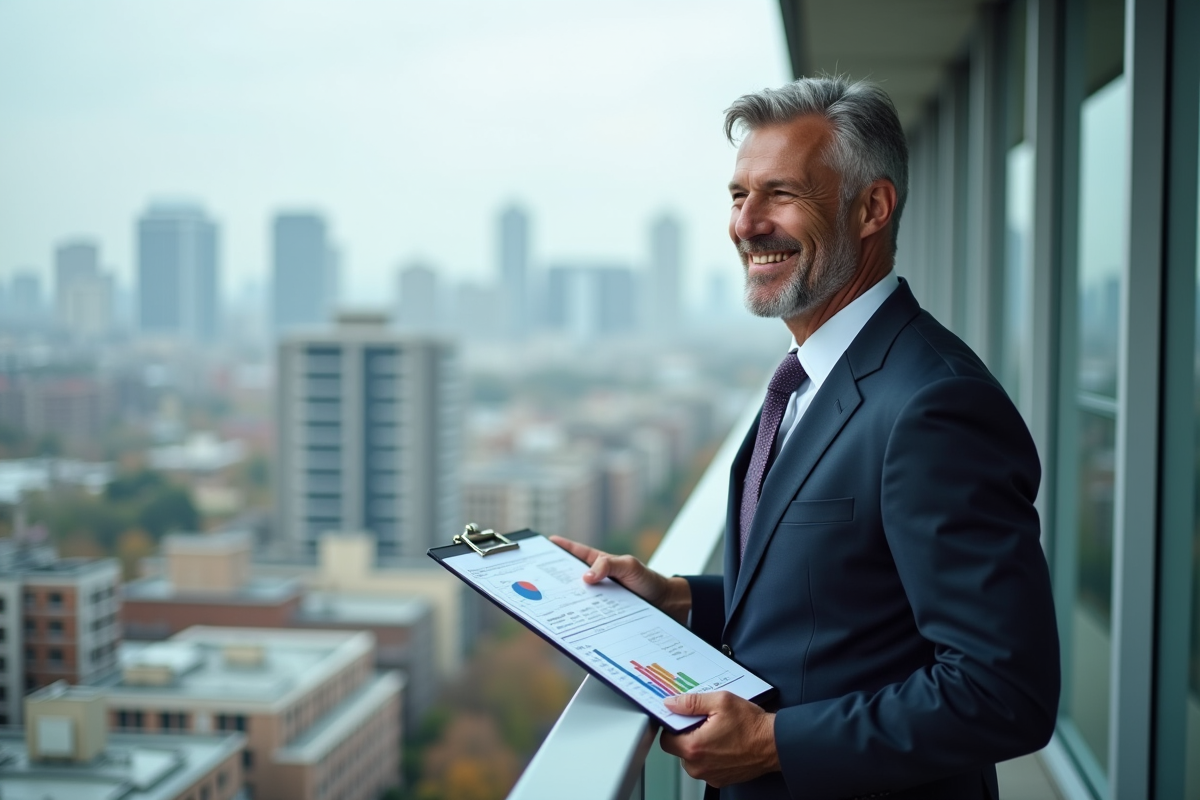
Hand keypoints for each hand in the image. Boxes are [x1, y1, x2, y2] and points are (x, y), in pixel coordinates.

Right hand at [549, 536, 691, 623]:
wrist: (668, 605)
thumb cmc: (648, 580)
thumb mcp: (629, 566)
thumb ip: (608, 566)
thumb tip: (586, 577)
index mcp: (599, 563)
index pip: (574, 553)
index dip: (559, 548)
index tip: (542, 545)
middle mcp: (596, 581)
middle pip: (569, 579)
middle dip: (553, 580)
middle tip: (537, 582)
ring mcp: (598, 599)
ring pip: (576, 600)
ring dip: (565, 603)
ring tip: (548, 605)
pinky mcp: (602, 616)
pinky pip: (587, 617)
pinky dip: (579, 620)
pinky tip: (571, 625)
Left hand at [660, 692, 778, 787]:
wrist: (774, 744)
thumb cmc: (751, 725)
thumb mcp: (721, 702)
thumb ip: (692, 702)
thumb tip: (672, 703)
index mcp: (694, 747)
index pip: (666, 740)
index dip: (672, 726)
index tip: (682, 719)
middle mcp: (699, 767)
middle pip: (679, 749)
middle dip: (688, 735)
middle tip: (704, 722)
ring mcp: (710, 776)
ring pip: (693, 759)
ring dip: (700, 746)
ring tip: (717, 732)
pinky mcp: (720, 780)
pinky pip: (706, 767)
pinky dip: (711, 756)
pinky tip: (724, 743)